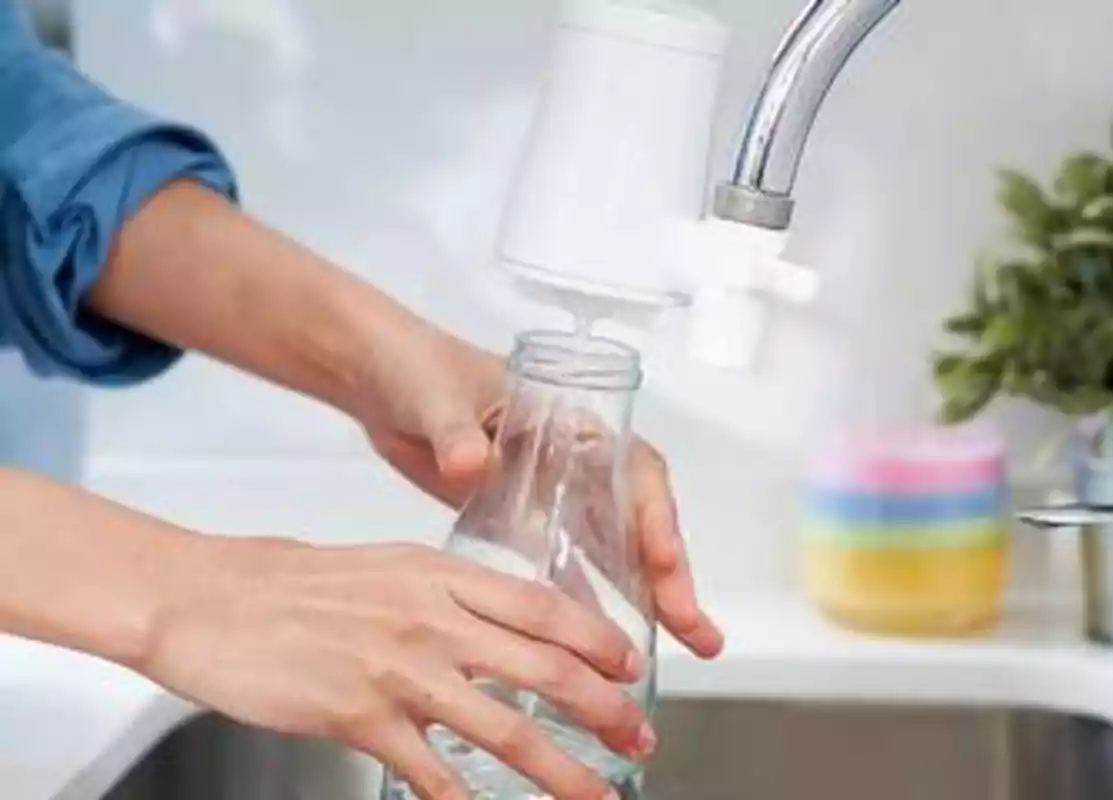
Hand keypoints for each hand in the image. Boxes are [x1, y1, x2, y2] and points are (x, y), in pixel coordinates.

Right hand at [143, 536, 652, 799]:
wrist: (215, 600)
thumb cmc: (298, 584)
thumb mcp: (390, 568)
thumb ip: (449, 594)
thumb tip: (509, 624)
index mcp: (441, 574)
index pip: (543, 607)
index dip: (597, 640)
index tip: (628, 665)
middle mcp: (431, 619)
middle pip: (544, 668)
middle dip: (602, 709)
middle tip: (636, 735)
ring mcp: (400, 671)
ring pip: (504, 729)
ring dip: (562, 769)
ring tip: (597, 793)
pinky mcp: (360, 718)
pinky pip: (433, 774)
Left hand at [353, 323, 724, 659]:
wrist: (377, 384)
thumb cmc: (418, 369)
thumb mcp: (438, 396)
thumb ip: (454, 430)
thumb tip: (472, 461)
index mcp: (571, 422)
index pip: (634, 469)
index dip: (656, 516)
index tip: (664, 561)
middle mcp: (574, 464)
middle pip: (638, 521)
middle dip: (670, 577)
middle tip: (694, 630)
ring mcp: (550, 498)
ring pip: (611, 552)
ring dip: (642, 602)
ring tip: (671, 656)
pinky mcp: (519, 524)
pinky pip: (563, 570)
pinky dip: (583, 608)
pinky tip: (594, 653)